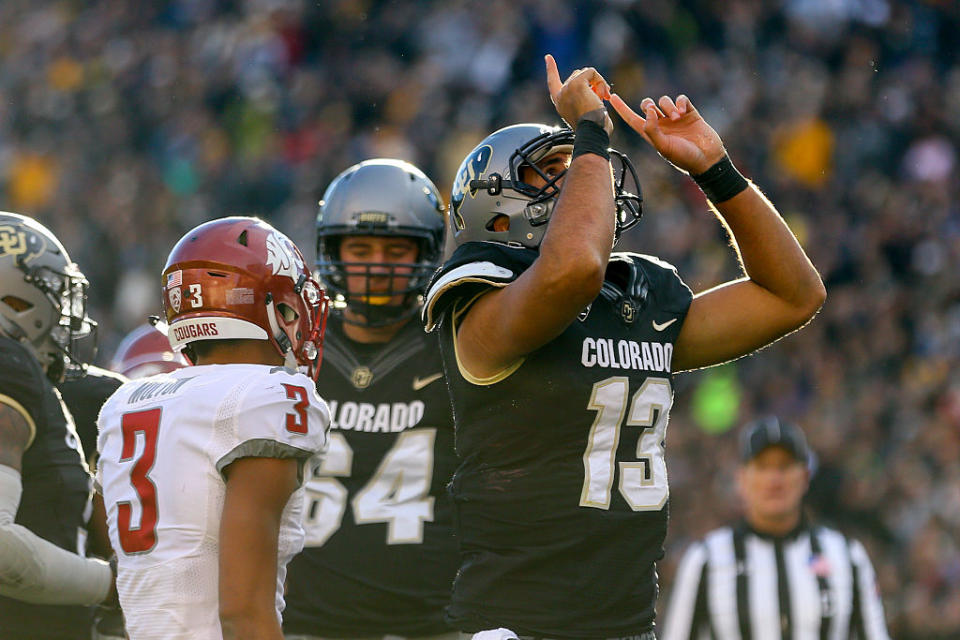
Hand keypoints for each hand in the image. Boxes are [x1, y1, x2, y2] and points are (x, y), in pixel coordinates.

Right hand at [545, 54, 613, 134]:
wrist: (592, 132)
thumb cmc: (594, 129)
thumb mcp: (585, 113)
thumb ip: (583, 99)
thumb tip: (595, 90)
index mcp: (560, 103)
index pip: (552, 83)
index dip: (551, 69)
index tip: (548, 57)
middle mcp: (560, 95)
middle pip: (577, 75)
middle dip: (591, 83)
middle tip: (602, 97)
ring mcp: (567, 88)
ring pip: (585, 73)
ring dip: (598, 83)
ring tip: (602, 98)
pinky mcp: (576, 84)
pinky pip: (591, 72)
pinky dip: (600, 80)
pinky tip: (603, 94)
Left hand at [609, 93, 724, 174]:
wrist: (707, 159)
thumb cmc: (684, 157)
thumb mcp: (663, 147)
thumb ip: (652, 129)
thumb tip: (647, 111)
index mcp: (652, 134)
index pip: (632, 119)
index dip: (622, 109)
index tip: (612, 97)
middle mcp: (662, 125)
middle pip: (648, 106)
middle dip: (648, 104)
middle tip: (652, 110)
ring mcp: (675, 118)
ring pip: (664, 101)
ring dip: (668, 106)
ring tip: (677, 117)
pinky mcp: (689, 113)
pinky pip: (681, 99)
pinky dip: (680, 102)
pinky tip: (683, 111)